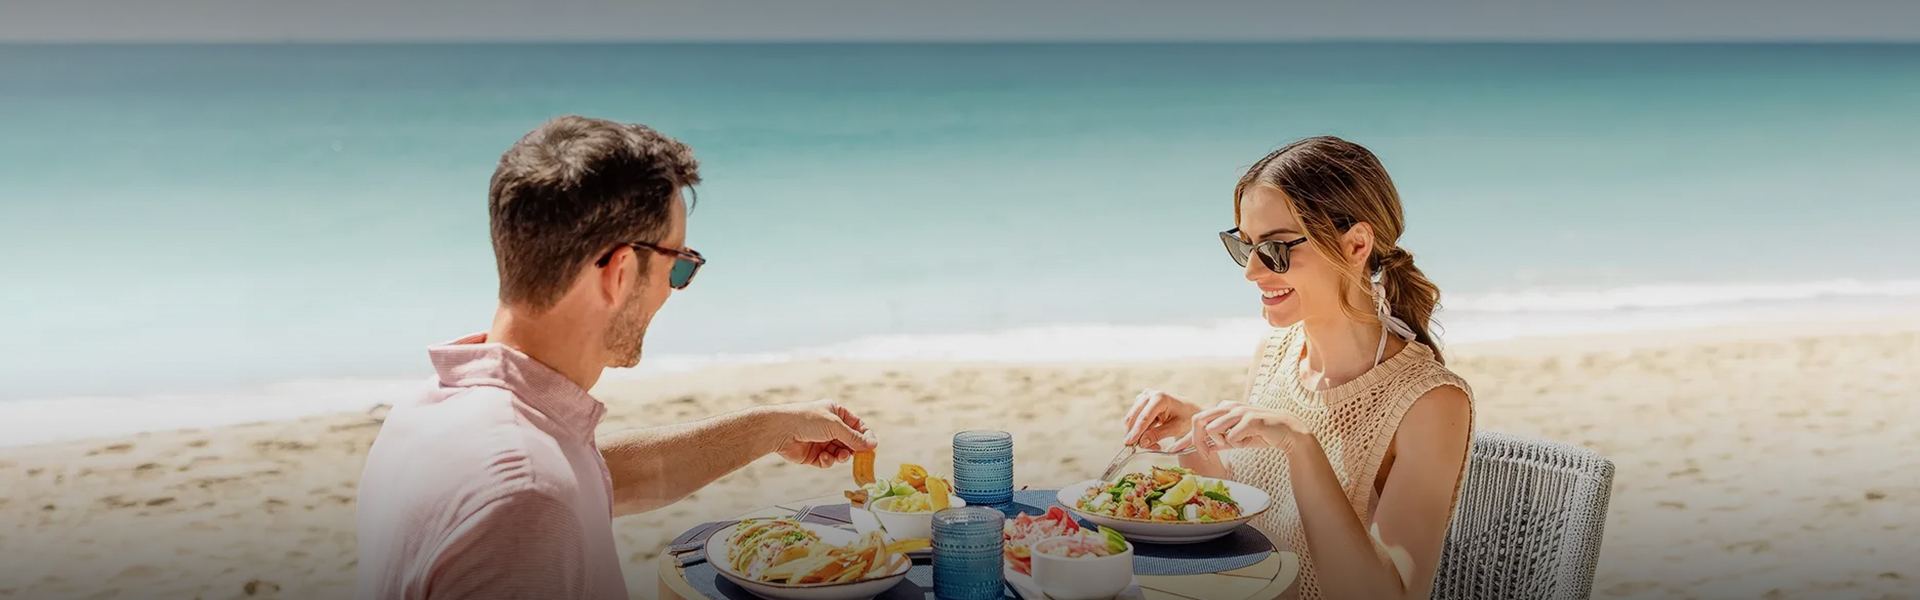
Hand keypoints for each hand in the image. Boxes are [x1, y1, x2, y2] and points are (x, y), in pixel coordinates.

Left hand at [764, 399, 878, 467]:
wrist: (780, 430)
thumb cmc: (806, 419)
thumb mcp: (834, 425)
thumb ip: (854, 437)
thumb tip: (873, 445)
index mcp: (836, 412)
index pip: (857, 425)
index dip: (865, 436)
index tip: (872, 447)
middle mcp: (830, 426)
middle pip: (850, 441)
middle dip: (854, 449)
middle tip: (859, 456)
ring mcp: (821, 441)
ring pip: (840, 452)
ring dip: (841, 456)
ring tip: (840, 455)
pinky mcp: (813, 454)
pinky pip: (827, 461)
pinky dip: (828, 461)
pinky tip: (823, 457)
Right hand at [1121, 388, 1205, 450]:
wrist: (1189, 410)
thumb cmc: (1186, 418)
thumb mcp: (1175, 429)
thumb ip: (1157, 435)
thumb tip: (1141, 443)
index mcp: (1161, 398)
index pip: (1144, 417)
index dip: (1136, 431)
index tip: (1129, 442)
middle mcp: (1150, 394)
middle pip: (1134, 416)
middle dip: (1134, 433)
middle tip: (1137, 448)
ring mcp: (1144, 397)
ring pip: (1132, 418)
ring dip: (1137, 433)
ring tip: (1152, 445)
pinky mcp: (1141, 402)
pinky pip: (1134, 417)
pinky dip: (1139, 429)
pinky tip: (1149, 436)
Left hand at [1186, 401, 1310, 459]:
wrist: (1286, 432)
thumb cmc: (1259, 434)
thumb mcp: (1235, 440)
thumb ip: (1218, 442)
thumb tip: (1201, 448)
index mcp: (1223, 409)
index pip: (1197, 420)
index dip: (1185, 437)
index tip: (1173, 450)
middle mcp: (1228, 407)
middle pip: (1199, 420)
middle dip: (1197, 440)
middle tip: (1205, 454)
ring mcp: (1239, 411)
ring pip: (1213, 429)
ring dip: (1221, 442)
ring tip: (1237, 443)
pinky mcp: (1251, 419)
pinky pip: (1232, 436)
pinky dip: (1236, 442)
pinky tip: (1248, 440)